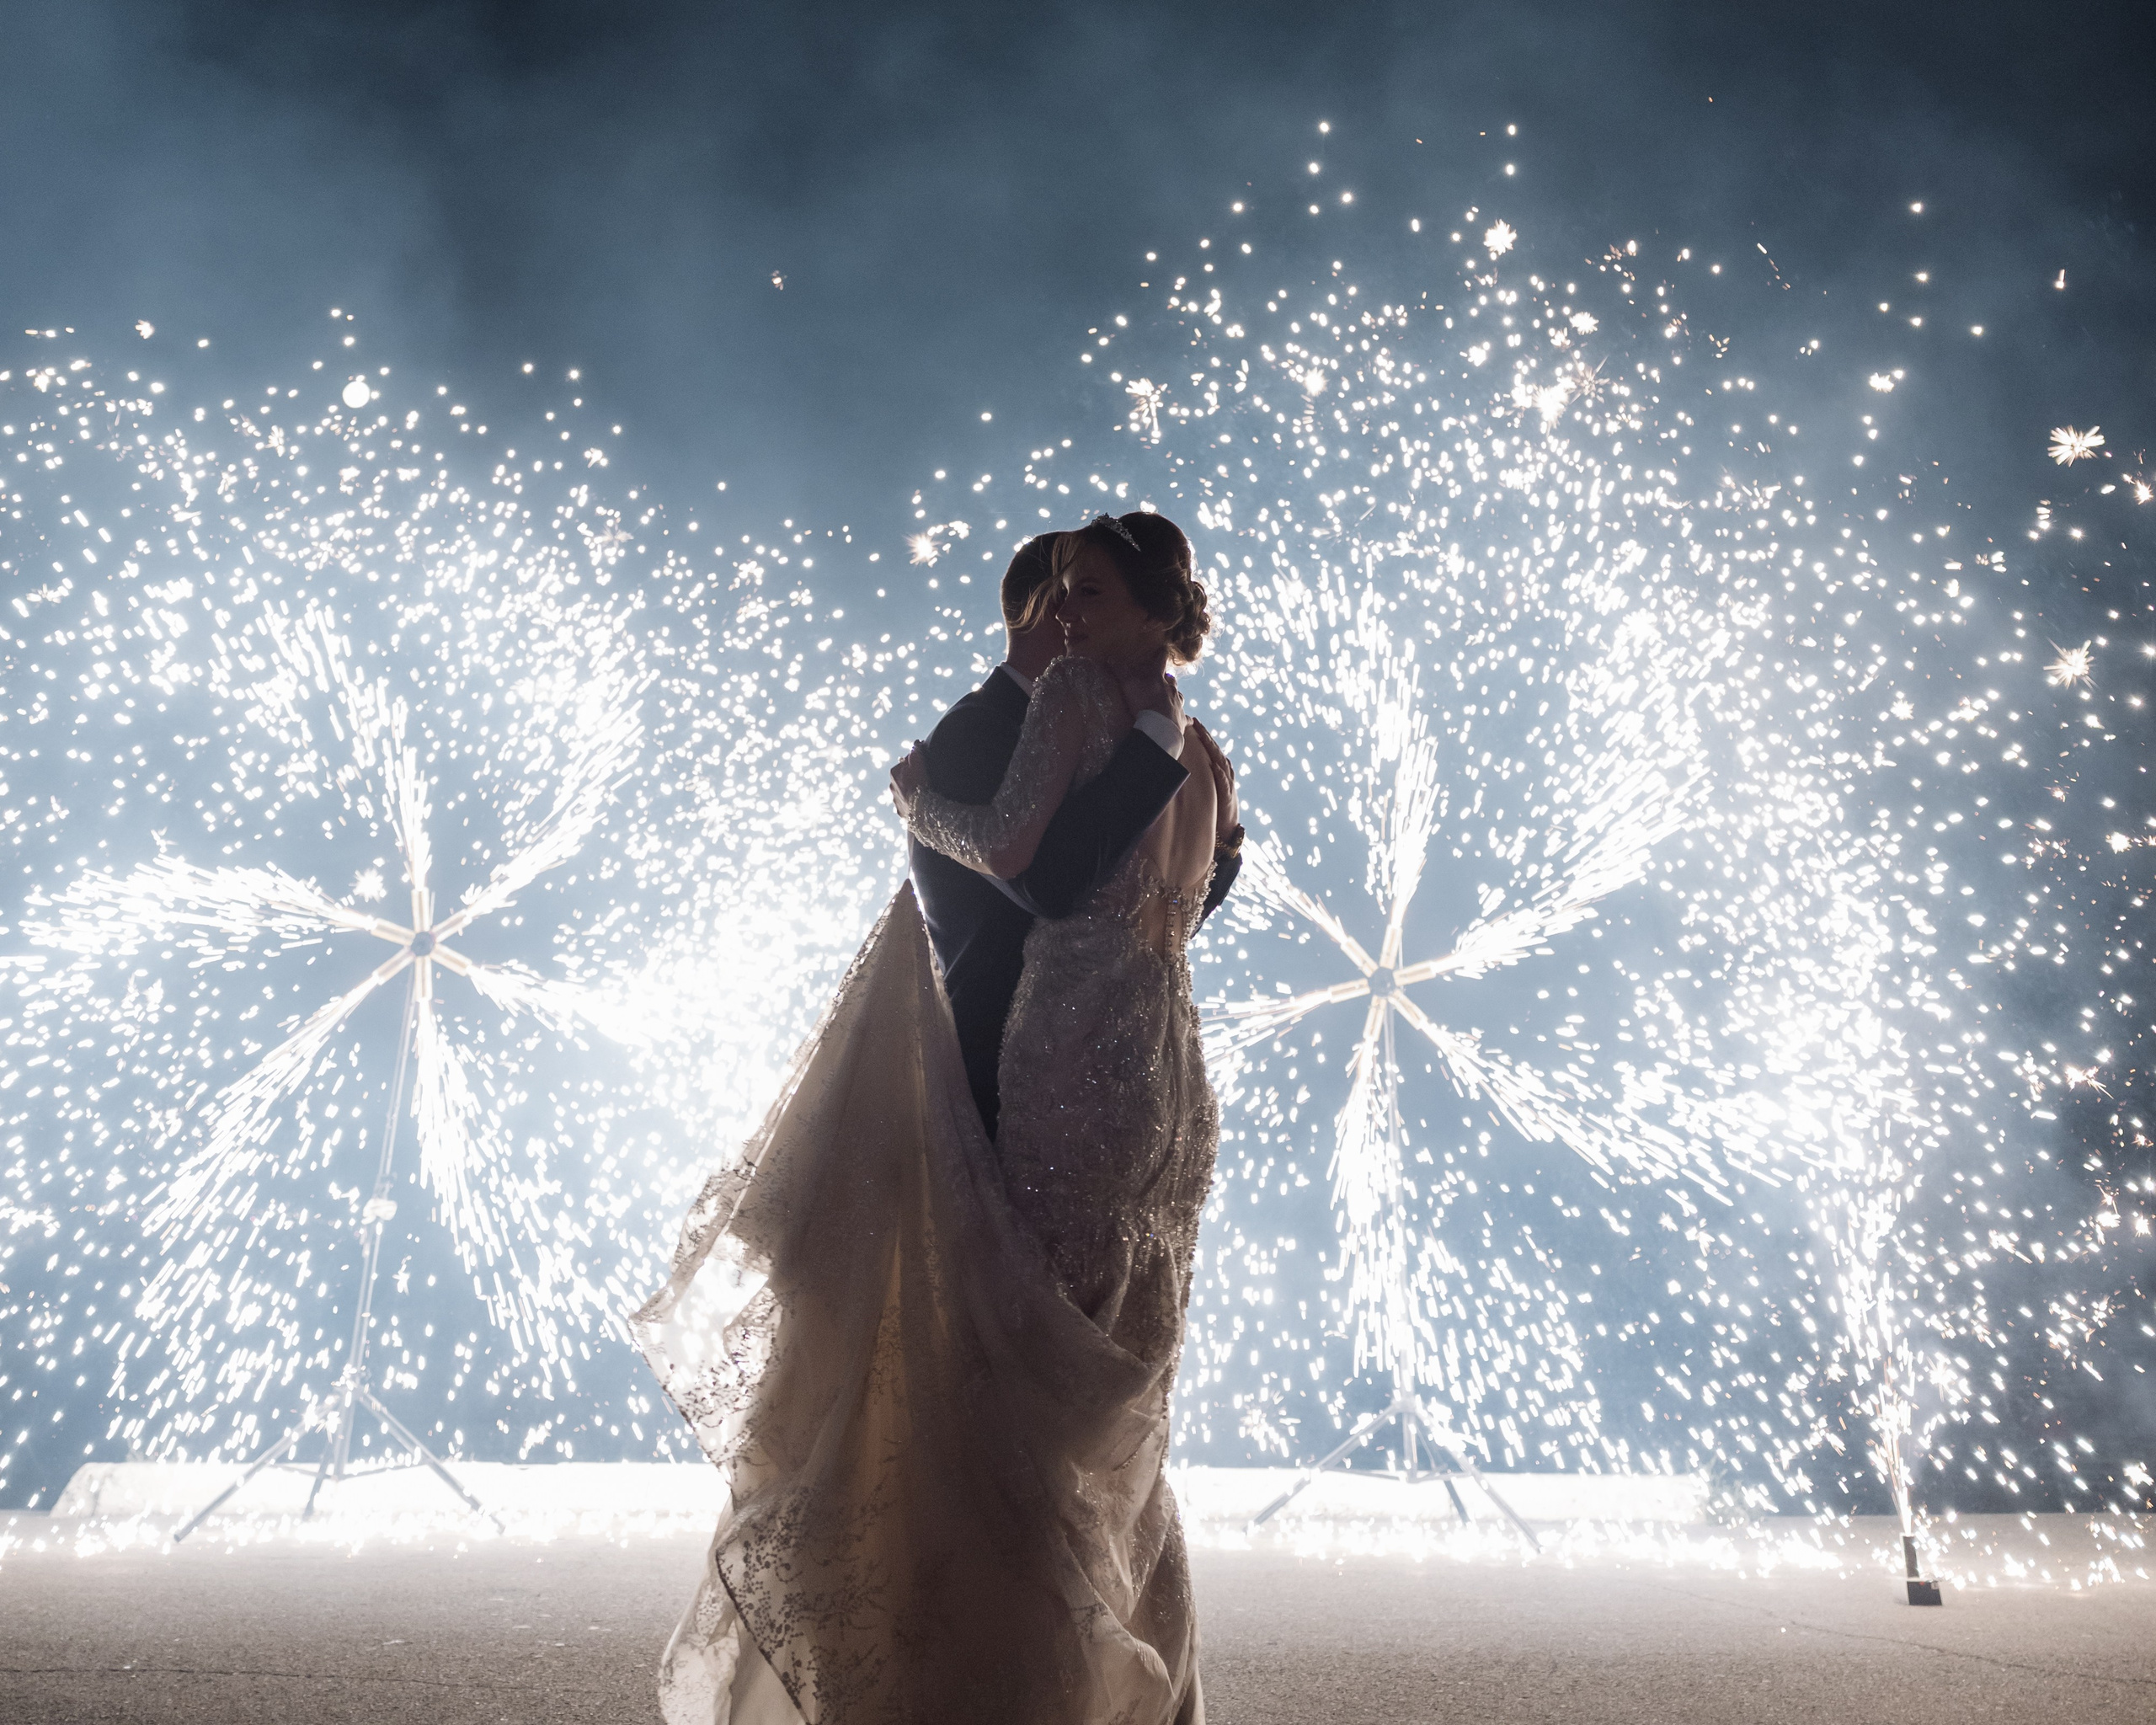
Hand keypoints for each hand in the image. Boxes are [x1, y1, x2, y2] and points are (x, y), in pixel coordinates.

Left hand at [888, 741, 929, 818]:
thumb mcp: (919, 763)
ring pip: (903, 793)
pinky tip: (920, 805)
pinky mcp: (901, 812)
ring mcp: (895, 800)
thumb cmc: (920, 783)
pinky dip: (912, 805)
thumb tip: (915, 744)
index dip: (915, 764)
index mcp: (894, 772)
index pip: (905, 764)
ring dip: (910, 792)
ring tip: (923, 794)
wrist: (921, 807)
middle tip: (925, 780)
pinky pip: (906, 806)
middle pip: (903, 779)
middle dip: (911, 778)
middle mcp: (891, 786)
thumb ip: (916, 752)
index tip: (924, 766)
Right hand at [1117, 649, 1182, 731]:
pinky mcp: (1181, 718)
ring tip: (1173, 695)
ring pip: (1179, 696)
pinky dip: (1187, 718)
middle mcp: (1171, 689)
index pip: (1160, 663)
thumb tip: (1111, 658)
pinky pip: (1186, 717)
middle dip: (1168, 678)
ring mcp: (1178, 704)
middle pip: (1171, 681)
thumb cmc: (1143, 703)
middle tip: (1166, 677)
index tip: (1165, 649)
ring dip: (1175, 694)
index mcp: (1158, 679)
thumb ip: (1121, 673)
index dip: (1162, 655)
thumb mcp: (1129, 686)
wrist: (1159, 726)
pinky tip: (1190, 720)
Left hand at [1190, 720, 1236, 837]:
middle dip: (1205, 736)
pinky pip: (1225, 783)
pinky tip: (1215, 766)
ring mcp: (1227, 783)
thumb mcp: (1202, 788)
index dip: (1201, 734)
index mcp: (1217, 769)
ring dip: (1213, 749)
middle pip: (1214, 750)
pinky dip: (1221, 774)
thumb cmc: (1213, 806)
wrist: (1226, 828)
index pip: (1208, 748)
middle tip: (1196, 722)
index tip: (1191, 721)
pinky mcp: (1229, 796)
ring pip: (1221, 761)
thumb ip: (1193, 776)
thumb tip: (1174, 766)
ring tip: (1204, 737)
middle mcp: (1224, 772)